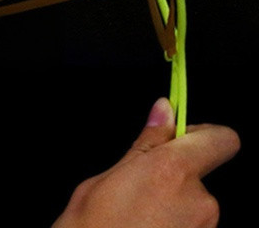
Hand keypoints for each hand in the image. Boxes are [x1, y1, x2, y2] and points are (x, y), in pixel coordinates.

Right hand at [52, 97, 239, 227]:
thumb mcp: (105, 180)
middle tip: (135, 191)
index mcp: (172, 170)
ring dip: (171, 207)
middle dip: (172, 178)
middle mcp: (200, 202)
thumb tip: (164, 110)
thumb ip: (144, 146)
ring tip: (136, 220)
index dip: (201, 134)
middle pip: (199, 175)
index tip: (177, 136)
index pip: (221, 139)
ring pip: (193, 206)